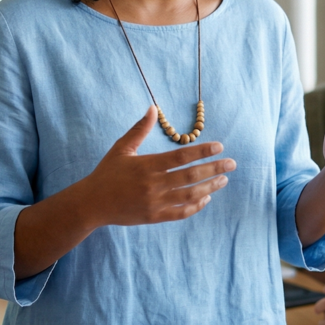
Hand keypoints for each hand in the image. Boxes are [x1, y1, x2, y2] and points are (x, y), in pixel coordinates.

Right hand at [79, 106, 234, 226]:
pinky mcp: (155, 217)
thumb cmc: (107, 173)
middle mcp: (153, 185)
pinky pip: (181, 213)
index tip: (219, 146)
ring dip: (210, 187)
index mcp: (147, 165)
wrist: (92, 203)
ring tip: (224, 179)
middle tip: (232, 164)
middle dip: (214, 168)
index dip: (202, 151)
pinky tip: (207, 197)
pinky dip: (196, 206)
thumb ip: (139, 129)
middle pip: (191, 176)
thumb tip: (153, 108)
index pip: (181, 156)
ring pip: (190, 195)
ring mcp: (155, 203)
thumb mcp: (121, 148)